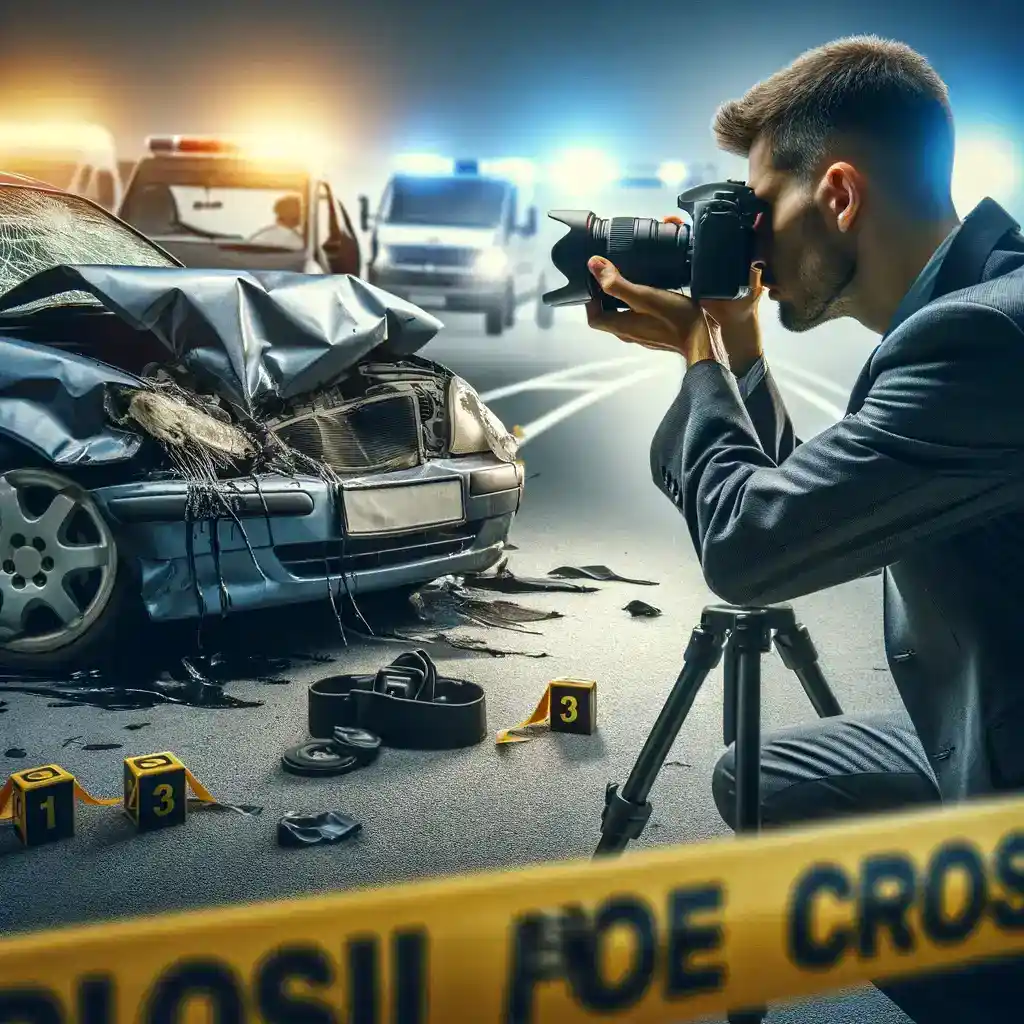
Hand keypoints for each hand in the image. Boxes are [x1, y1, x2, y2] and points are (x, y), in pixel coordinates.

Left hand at [585, 215, 764, 373]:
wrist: (705, 338)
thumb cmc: (675, 319)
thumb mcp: (644, 296)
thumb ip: (617, 284)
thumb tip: (593, 265)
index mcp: (621, 327)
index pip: (593, 317)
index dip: (589, 299)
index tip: (595, 279)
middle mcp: (629, 333)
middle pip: (607, 315)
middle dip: (604, 295)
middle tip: (611, 272)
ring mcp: (644, 334)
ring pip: (624, 315)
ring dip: (621, 297)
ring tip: (628, 276)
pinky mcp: (657, 331)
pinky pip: (639, 316)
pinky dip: (637, 302)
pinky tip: (648, 289)